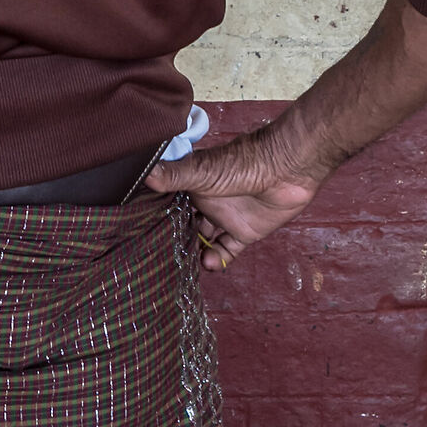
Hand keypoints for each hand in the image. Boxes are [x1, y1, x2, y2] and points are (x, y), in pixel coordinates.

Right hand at [145, 125, 326, 270]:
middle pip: (187, 222)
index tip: (141, 231)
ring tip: (183, 264)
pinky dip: (219, 259)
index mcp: (194, 183)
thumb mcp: (202, 171)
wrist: (285, 170)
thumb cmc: (242, 162)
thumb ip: (174, 175)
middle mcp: (208, 200)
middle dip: (176, 237)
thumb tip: (143, 173)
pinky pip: (228, 250)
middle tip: (161, 255)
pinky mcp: (246, 232)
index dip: (159, 215)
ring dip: (195, 250)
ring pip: (206, 238)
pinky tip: (209, 264)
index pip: (171, 201)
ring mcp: (227, 217)